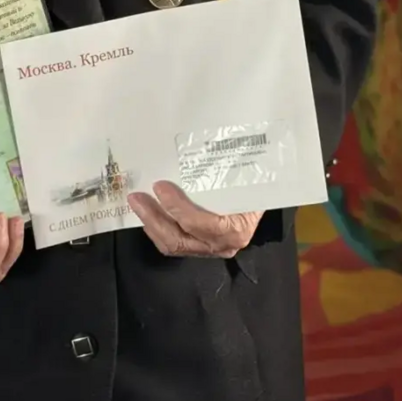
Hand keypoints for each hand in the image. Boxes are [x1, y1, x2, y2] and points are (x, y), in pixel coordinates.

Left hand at [128, 181, 261, 258]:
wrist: (265, 198)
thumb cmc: (254, 184)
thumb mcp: (246, 177)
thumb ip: (226, 172)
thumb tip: (198, 149)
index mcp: (236, 228)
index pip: (200, 223)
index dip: (176, 207)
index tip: (160, 187)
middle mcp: (223, 245)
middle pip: (180, 239)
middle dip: (154, 218)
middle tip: (137, 197)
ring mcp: (210, 250)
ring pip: (173, 245)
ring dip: (151, 224)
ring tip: (138, 205)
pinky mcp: (200, 248)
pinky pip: (175, 244)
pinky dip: (158, 230)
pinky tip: (149, 215)